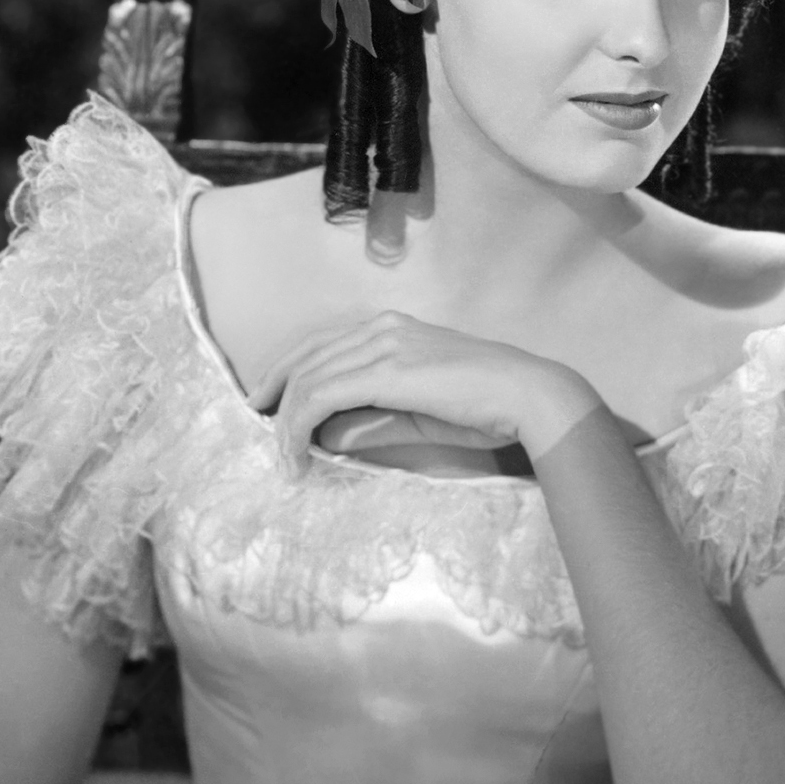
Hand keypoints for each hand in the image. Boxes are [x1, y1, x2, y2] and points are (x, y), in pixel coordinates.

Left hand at [251, 312, 601, 474]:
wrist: (525, 395)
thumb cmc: (486, 407)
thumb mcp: (417, 412)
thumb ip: (371, 419)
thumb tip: (327, 436)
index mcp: (393, 328)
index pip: (323, 343)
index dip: (290, 371)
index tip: (272, 403)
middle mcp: (381, 327)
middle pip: (306, 357)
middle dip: (275, 393)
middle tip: (259, 425)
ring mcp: (382, 345)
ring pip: (307, 379)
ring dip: (286, 421)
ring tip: (281, 456)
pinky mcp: (383, 370)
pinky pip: (319, 397)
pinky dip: (298, 428)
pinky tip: (296, 454)